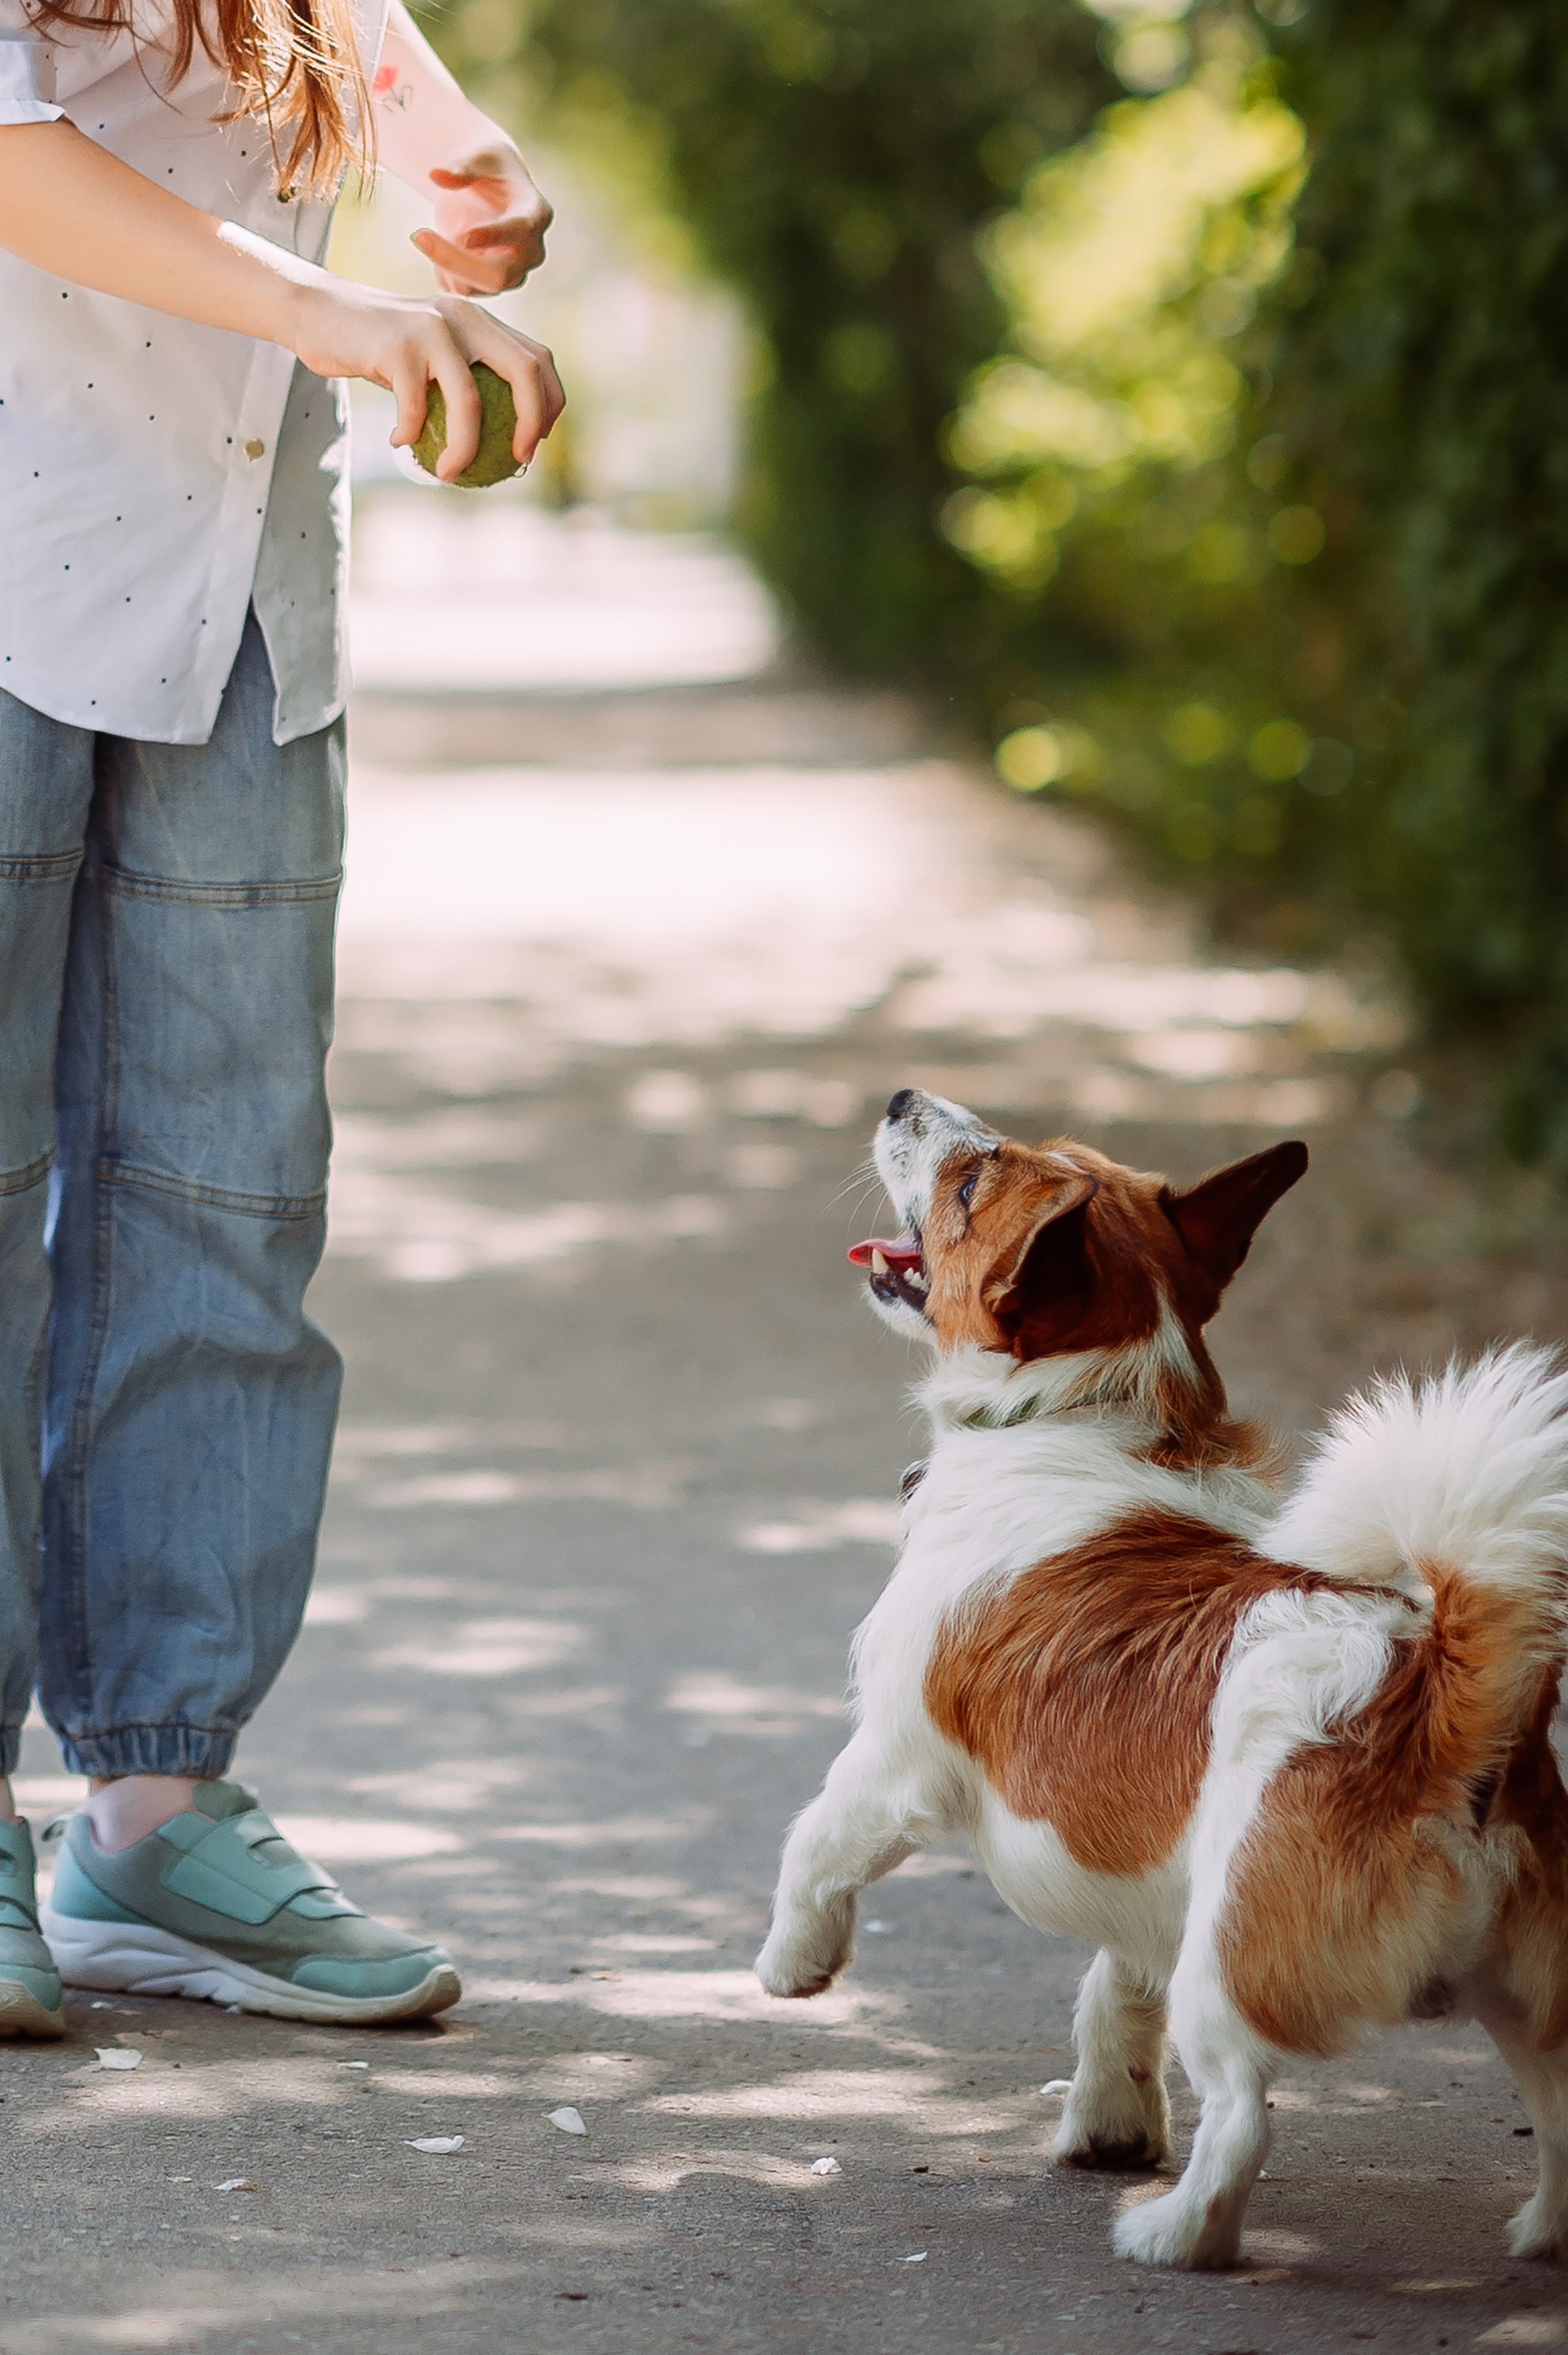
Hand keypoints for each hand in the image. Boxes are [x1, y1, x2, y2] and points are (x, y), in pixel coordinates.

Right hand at [285, 279, 563, 478]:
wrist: (318, 313)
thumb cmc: (377, 346)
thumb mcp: (429, 354)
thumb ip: (463, 379)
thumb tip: (498, 437)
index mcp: (479, 320)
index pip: (537, 358)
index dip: (550, 403)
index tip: (536, 442)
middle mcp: (463, 317)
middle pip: (524, 371)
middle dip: (532, 422)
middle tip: (519, 460)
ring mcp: (431, 328)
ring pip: (470, 401)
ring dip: (465, 448)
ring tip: (449, 473)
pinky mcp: (397, 345)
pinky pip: (415, 408)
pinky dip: (408, 434)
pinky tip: (398, 441)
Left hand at [410, 144, 552, 295]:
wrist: (488, 188)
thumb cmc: (487, 168)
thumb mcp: (477, 156)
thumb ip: (461, 166)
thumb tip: (436, 174)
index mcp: (536, 213)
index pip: (521, 231)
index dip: (493, 236)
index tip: (463, 237)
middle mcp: (531, 251)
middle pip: (499, 274)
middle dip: (456, 260)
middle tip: (418, 235)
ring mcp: (513, 272)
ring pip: (477, 288)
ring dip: (444, 264)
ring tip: (427, 234)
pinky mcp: (491, 285)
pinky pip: (461, 290)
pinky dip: (443, 271)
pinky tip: (442, 244)